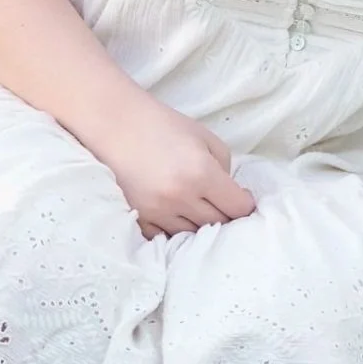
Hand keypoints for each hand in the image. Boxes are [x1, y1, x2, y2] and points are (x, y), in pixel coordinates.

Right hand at [81, 95, 257, 238]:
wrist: (117, 125)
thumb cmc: (163, 125)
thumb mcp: (204, 136)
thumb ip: (225, 166)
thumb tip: (231, 192)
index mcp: (201, 173)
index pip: (238, 208)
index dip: (246, 205)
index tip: (243, 199)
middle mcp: (181, 197)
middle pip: (218, 224)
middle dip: (226, 215)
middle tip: (224, 204)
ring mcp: (158, 211)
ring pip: (193, 234)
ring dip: (201, 224)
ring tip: (200, 209)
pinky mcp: (139, 219)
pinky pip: (167, 237)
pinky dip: (176, 229)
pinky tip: (178, 215)